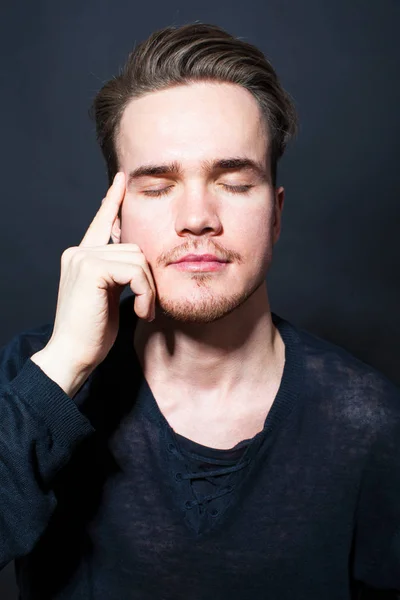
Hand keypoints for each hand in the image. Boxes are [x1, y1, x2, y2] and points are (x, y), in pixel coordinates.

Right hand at [31, 172, 155, 395]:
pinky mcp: (91, 268)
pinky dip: (145, 293)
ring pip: (138, 259)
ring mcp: (82, 257)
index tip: (122, 180)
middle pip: (135, 247)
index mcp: (82, 256)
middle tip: (147, 306)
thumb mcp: (110, 296)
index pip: (101, 222)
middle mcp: (79, 251)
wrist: (73, 354)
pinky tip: (140, 312)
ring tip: (143, 312)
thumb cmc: (93, 331)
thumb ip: (118, 273)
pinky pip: (136, 271)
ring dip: (149, 289)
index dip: (113, 201)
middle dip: (148, 278)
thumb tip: (139, 258)